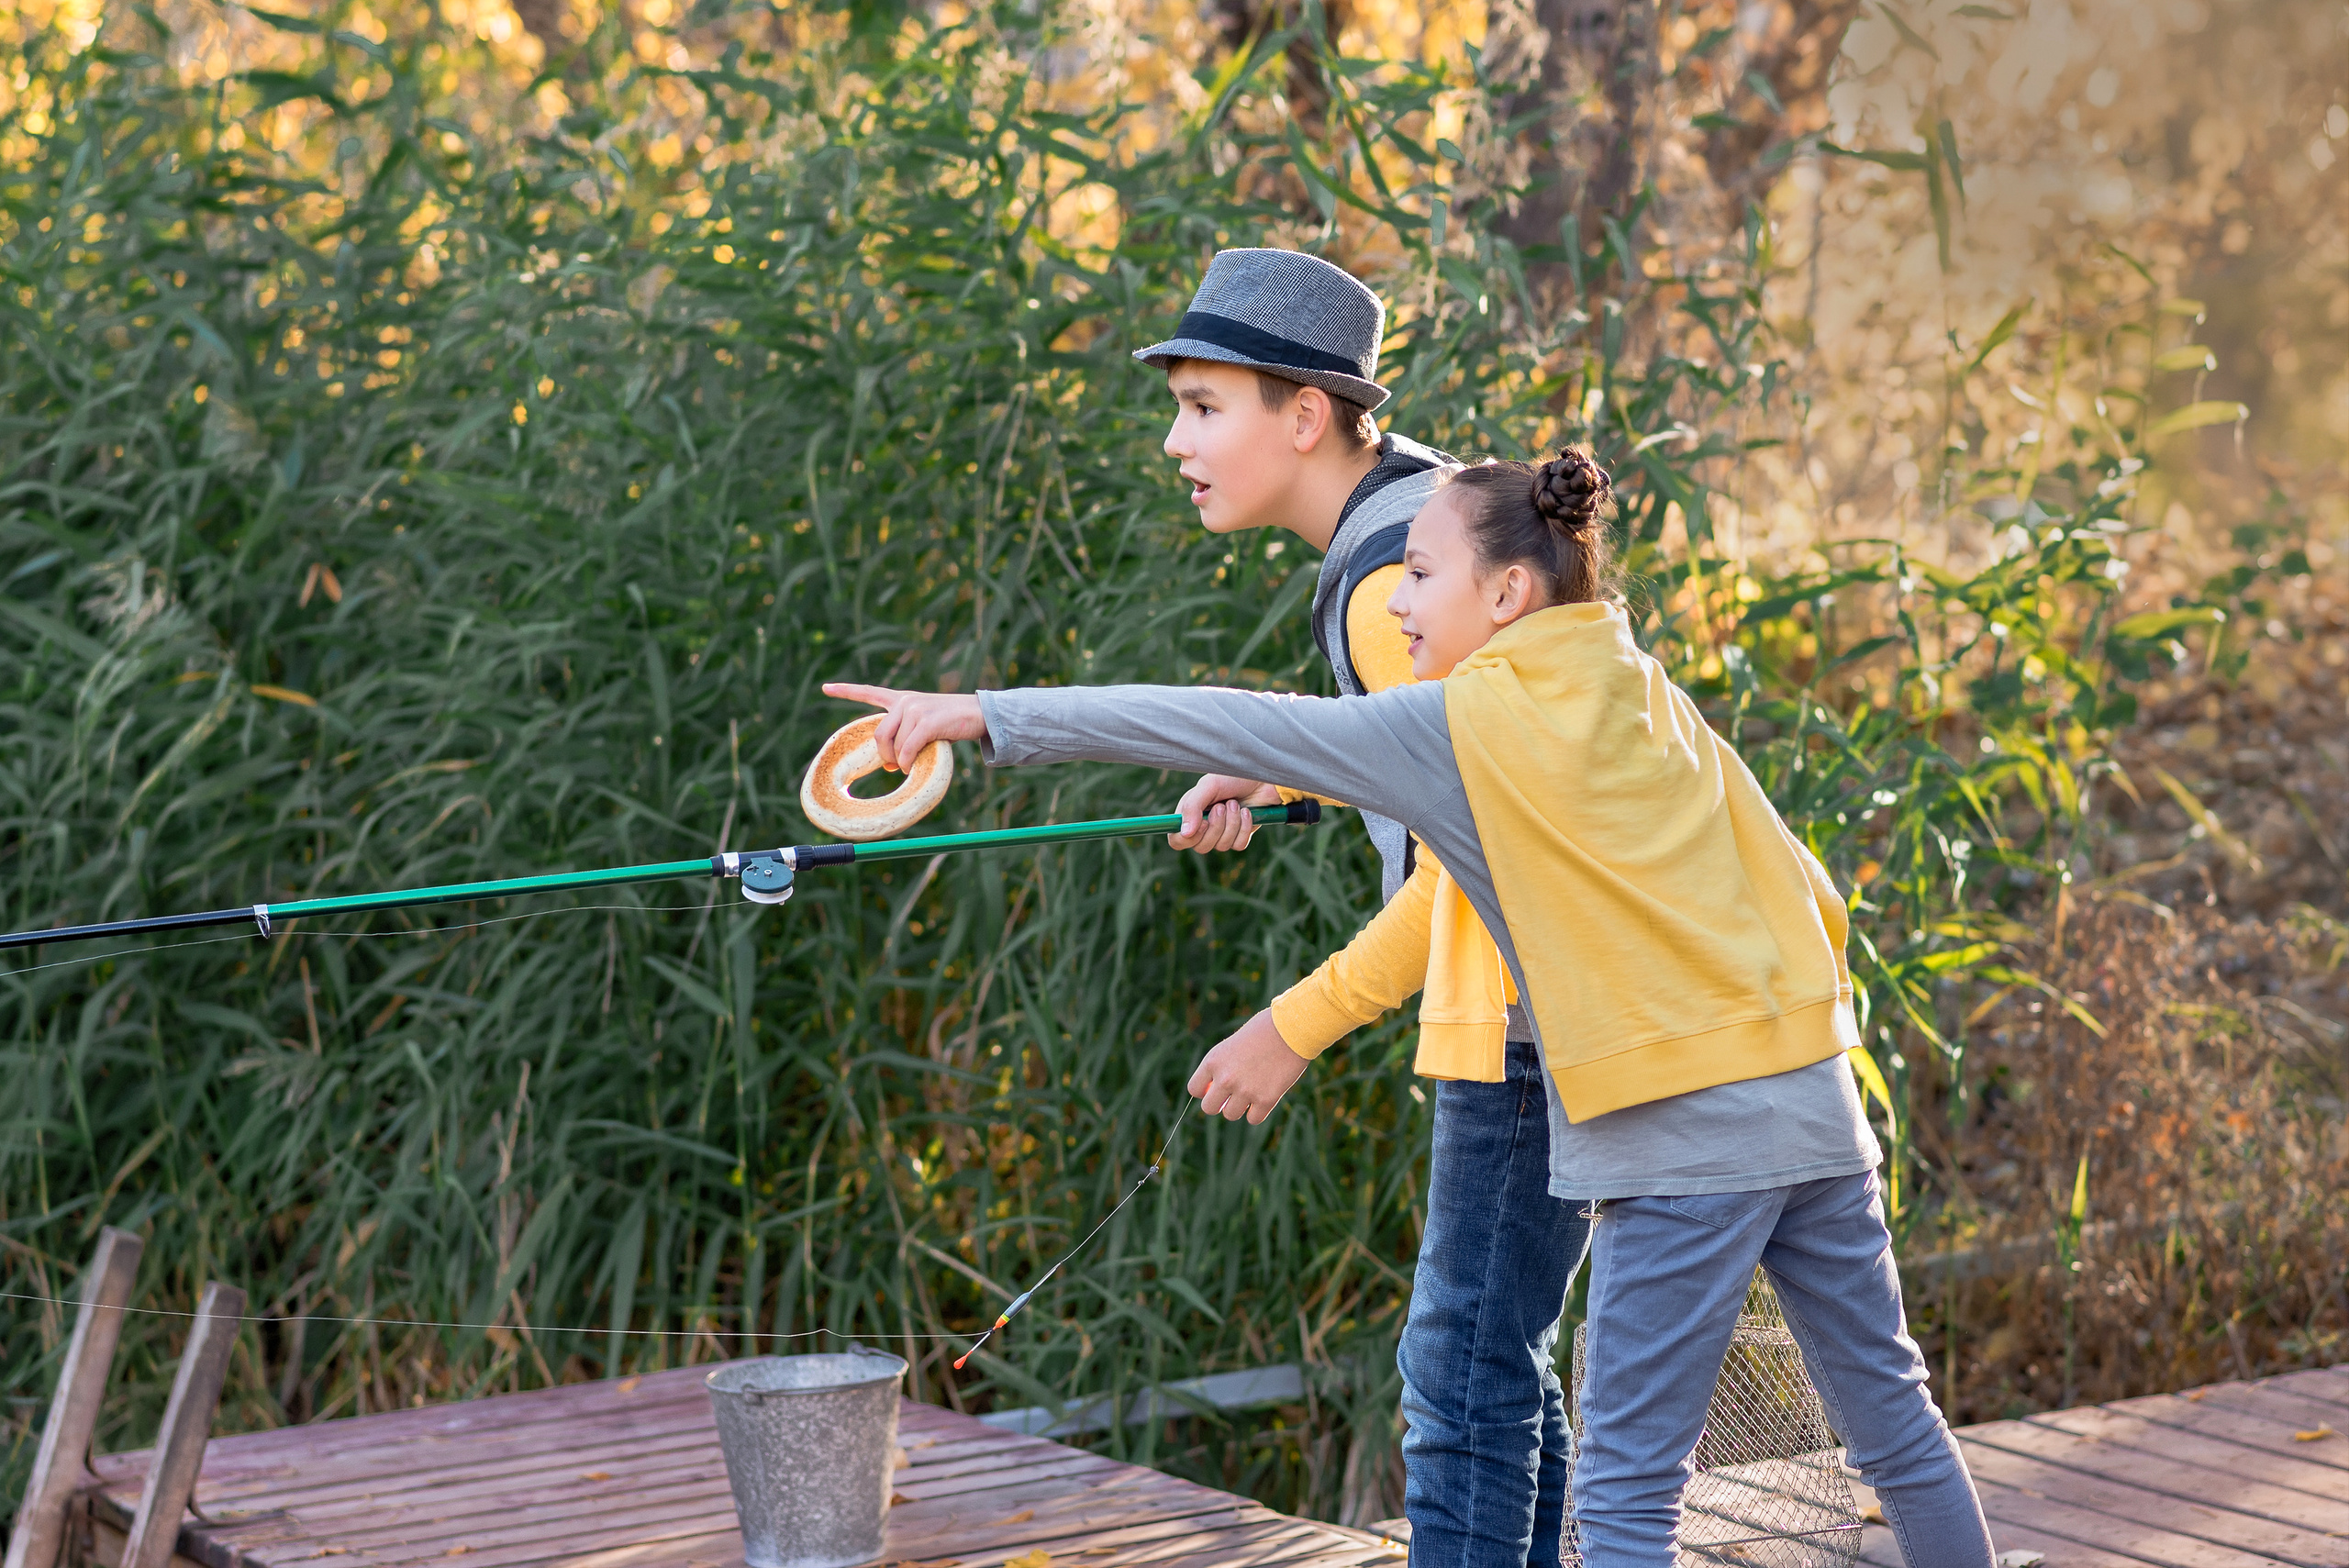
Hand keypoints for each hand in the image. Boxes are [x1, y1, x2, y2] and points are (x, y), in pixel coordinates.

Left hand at [822, 682, 987, 770]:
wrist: (981, 714)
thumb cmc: (953, 724)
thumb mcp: (925, 727)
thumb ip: (905, 738)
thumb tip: (888, 765)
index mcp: (902, 700)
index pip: (869, 692)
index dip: (845, 691)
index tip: (825, 687)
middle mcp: (905, 702)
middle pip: (879, 735)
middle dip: (884, 756)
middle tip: (894, 766)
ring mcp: (915, 710)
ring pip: (893, 746)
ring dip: (899, 762)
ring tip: (911, 764)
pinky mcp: (927, 722)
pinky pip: (907, 750)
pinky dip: (907, 763)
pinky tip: (912, 766)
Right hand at [1166, 775, 1282, 852]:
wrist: (1261, 778)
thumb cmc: (1232, 777)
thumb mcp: (1209, 786)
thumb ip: (1193, 807)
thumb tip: (1185, 833)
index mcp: (1189, 815)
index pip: (1177, 840)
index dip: (1185, 839)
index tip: (1201, 824)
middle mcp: (1203, 827)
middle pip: (1201, 847)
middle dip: (1215, 827)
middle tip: (1222, 806)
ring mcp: (1222, 833)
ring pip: (1221, 846)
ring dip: (1231, 823)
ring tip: (1235, 803)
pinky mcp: (1240, 836)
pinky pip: (1238, 845)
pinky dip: (1244, 828)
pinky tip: (1246, 812)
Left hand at [1187, 1009, 1309, 1124]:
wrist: (1292, 1028)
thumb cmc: (1264, 1030)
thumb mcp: (1233, 1044)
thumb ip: (1222, 1066)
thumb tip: (1217, 1090)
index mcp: (1213, 1061)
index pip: (1194, 1089)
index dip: (1206, 1090)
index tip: (1217, 1085)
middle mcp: (1225, 1079)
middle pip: (1209, 1109)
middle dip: (1219, 1103)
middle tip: (1233, 1095)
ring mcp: (1245, 1091)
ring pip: (1231, 1115)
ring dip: (1240, 1107)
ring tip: (1252, 1091)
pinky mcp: (1266, 1100)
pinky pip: (1253, 1119)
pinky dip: (1258, 1112)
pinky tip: (1265, 1096)